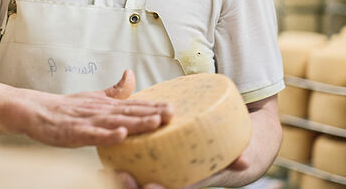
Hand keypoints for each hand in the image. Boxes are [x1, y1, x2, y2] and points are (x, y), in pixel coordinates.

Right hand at [17, 70, 172, 147]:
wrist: (35, 110)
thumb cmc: (66, 107)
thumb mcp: (94, 97)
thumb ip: (115, 91)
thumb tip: (131, 74)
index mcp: (106, 105)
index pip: (134, 106)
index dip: (154, 106)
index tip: (174, 108)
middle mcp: (100, 111)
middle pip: (129, 112)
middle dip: (152, 113)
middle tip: (172, 114)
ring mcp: (87, 121)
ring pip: (115, 122)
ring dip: (135, 122)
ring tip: (154, 122)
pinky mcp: (73, 131)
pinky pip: (92, 134)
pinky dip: (106, 135)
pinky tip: (120, 135)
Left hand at [114, 154, 249, 188]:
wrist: (204, 162)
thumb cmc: (211, 160)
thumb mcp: (219, 160)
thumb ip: (229, 159)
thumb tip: (244, 160)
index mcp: (181, 186)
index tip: (150, 185)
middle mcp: (162, 187)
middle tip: (123, 177)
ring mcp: (148, 182)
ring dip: (115, 186)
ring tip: (104, 174)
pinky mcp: (139, 173)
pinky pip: (123, 180)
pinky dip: (111, 178)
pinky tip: (101, 170)